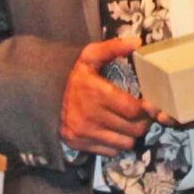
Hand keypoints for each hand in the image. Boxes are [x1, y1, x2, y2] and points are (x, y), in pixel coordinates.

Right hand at [61, 35, 155, 155]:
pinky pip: (111, 151)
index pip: (134, 110)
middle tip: (140, 114)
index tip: (149, 104)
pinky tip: (112, 130)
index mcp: (96, 93)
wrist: (44, 95)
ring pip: (126, 143)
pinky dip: (116, 143)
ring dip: (131, 134)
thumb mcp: (90, 56)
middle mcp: (90, 116)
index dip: (147, 109)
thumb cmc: (74, 76)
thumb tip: (137, 41)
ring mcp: (84, 132)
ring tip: (127, 122)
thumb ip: (113, 47)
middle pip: (134, 129)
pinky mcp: (79, 144)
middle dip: (143, 122)